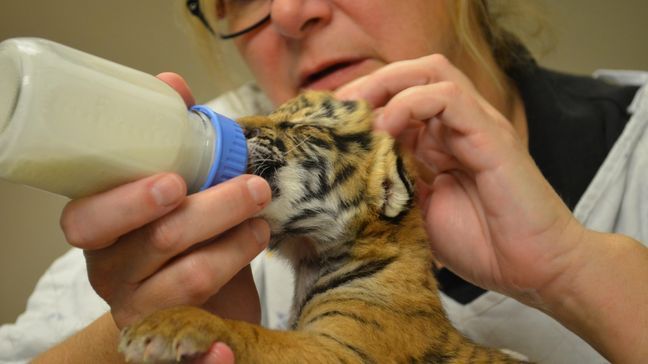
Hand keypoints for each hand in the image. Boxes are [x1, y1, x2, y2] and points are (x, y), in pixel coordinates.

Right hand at [60, 73, 271, 328]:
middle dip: (213, 210)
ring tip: (263, 223)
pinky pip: (193, 347)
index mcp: (101, 231)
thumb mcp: (171, 191)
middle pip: (158, 241)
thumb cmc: (178, 236)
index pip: (89, 219)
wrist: (187, 302)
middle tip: (255, 187)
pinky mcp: (172, 340)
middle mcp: (112, 272)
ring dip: (237, 246)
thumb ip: (168, 141)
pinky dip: (210, 352)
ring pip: (190, 278)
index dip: (129, 200)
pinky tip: (228, 346)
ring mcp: (140, 309)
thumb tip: (171, 83)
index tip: (174, 181)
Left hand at [336, 55, 585, 304]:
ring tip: (357, 113)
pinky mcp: (492, 136)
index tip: (328, 125)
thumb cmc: (480, 244)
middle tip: (337, 110)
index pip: (398, 97)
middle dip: (369, 84)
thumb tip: (347, 172)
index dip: (361, 104)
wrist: (533, 269)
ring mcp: (477, 126)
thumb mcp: (417, 212)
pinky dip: (412, 103)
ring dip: (386, 86)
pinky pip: (450, 98)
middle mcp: (457, 126)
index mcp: (438, 141)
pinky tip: (387, 127)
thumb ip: (390, 184)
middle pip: (412, 74)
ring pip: (431, 73)